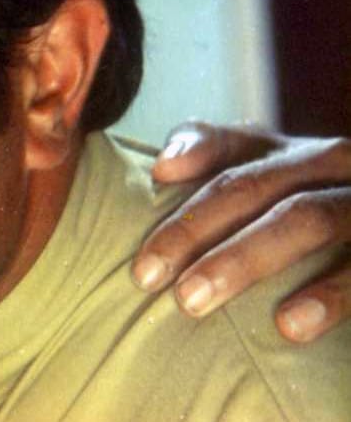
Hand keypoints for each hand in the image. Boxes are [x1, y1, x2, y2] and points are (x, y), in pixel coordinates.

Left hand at [132, 122, 350, 342]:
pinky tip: (290, 325)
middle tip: (146, 277)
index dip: (189, 166)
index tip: (149, 199)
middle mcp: (336, 166)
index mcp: (299, 154)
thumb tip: (161, 167)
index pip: (232, 152)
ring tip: (195, 301)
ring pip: (308, 219)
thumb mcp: (283, 188)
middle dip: (195, 229)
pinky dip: (329, 295)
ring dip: (245, 259)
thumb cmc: (327, 219)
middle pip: (257, 186)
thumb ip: (221, 163)